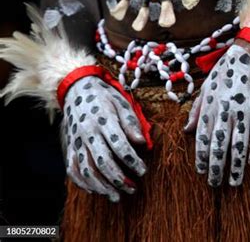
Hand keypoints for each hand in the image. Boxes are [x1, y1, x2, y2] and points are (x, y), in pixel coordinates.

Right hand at [62, 76, 146, 201]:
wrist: (77, 89)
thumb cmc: (106, 97)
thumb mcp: (122, 103)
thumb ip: (132, 123)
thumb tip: (142, 143)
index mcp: (104, 120)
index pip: (119, 145)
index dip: (132, 161)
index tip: (143, 171)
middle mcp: (88, 132)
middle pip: (102, 162)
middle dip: (118, 179)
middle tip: (132, 189)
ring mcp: (76, 141)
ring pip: (86, 170)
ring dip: (101, 186)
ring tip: (116, 197)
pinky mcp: (70, 147)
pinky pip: (72, 169)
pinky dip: (83, 183)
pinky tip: (96, 191)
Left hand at [185, 40, 249, 186]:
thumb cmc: (226, 71)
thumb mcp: (206, 87)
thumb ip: (197, 110)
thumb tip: (187, 130)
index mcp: (210, 106)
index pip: (203, 137)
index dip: (202, 157)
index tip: (201, 172)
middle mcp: (226, 111)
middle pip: (219, 145)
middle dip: (216, 167)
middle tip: (215, 183)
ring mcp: (245, 111)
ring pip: (239, 144)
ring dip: (236, 166)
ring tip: (234, 181)